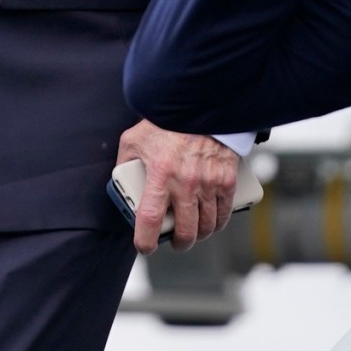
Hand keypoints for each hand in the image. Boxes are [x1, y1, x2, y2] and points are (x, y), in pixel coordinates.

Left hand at [120, 121, 240, 253]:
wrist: (201, 104)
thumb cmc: (166, 121)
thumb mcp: (134, 139)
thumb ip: (125, 162)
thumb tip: (122, 179)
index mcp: (159, 175)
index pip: (150, 220)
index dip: (146, 241)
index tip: (145, 246)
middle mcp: (185, 183)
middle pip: (184, 231)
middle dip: (179, 242)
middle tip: (175, 241)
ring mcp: (209, 183)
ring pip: (207, 226)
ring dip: (199, 234)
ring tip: (193, 232)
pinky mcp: (227, 179)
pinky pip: (225, 212)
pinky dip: (218, 222)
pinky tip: (212, 222)